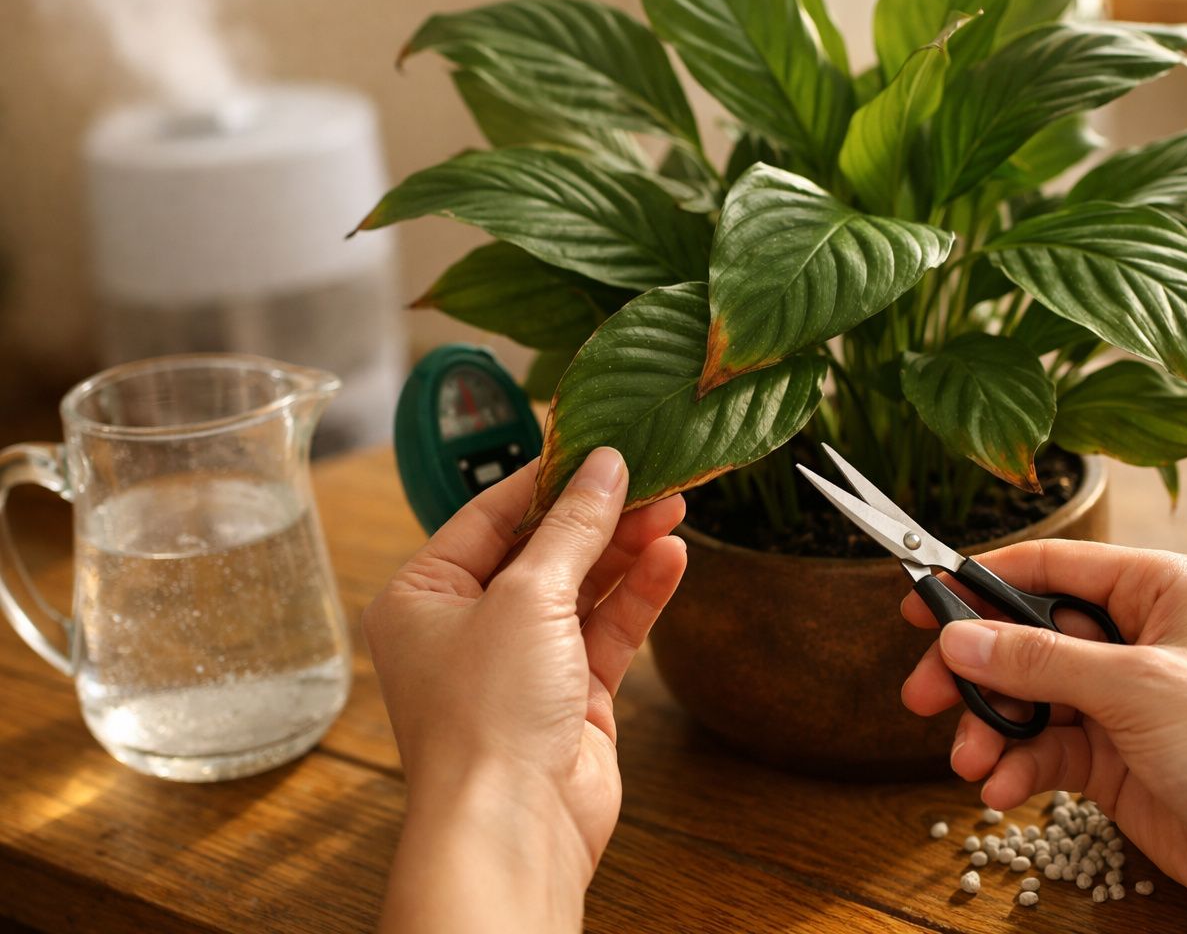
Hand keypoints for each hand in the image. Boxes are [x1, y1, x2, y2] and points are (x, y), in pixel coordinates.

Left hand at [365, 448, 685, 932]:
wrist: (513, 827)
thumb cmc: (487, 714)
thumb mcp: (528, 597)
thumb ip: (573, 528)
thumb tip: (605, 466)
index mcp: (424, 596)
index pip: (490, 516)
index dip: (549, 479)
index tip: (600, 445)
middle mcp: (469, 627)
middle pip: (543, 549)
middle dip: (600, 515)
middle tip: (655, 476)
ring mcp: (522, 663)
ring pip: (583, 588)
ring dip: (626, 550)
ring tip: (676, 508)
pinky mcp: (571, 695)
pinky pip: (608, 630)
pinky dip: (638, 595)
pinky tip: (671, 559)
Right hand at [899, 539, 1186, 926]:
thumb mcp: (1136, 689)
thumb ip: (1040, 660)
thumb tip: (959, 638)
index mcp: (1161, 588)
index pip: (1052, 567)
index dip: (981, 581)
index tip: (920, 598)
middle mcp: (1139, 636)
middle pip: (1029, 635)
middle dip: (977, 671)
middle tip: (922, 695)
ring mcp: (1124, 699)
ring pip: (1030, 698)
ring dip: (993, 728)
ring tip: (970, 760)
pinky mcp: (1115, 756)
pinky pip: (1047, 750)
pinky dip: (1019, 767)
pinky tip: (1003, 789)